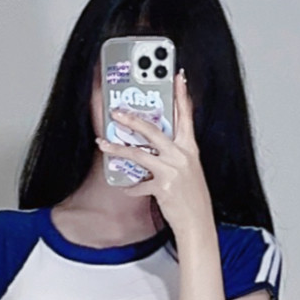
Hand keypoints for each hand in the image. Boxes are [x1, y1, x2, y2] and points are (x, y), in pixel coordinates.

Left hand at [97, 71, 213, 235]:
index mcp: (190, 149)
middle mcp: (182, 156)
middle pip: (154, 130)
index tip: (177, 76)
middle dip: (132, 119)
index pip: (186, 116)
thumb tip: (155, 144)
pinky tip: (125, 188)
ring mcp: (172, 171)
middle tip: (116, 111)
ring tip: (102, 143)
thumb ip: (175, 154)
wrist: (198, 223)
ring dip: (117, 148)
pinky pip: (139, 184)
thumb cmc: (193, 197)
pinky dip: (131, 187)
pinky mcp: (163, 187)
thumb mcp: (189, 170)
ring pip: (139, 153)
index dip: (182, 94)